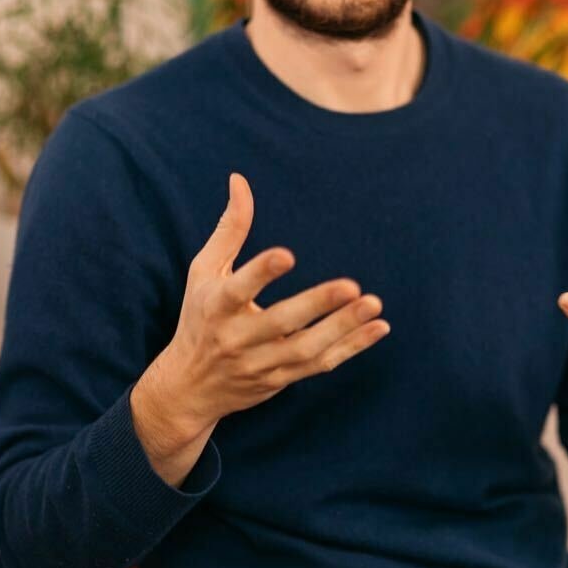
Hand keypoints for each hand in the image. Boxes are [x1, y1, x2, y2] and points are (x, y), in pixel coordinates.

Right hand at [132, 172, 389, 483]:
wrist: (190, 388)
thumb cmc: (199, 317)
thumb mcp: (204, 272)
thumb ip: (229, 229)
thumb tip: (240, 180)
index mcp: (216, 306)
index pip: (238, 289)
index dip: (260, 273)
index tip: (286, 255)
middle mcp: (237, 338)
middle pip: (279, 323)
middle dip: (316, 305)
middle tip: (351, 285)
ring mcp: (261, 363)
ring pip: (306, 349)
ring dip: (342, 328)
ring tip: (373, 305)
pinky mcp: (282, 379)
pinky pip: (320, 365)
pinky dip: (351, 348)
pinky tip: (378, 327)